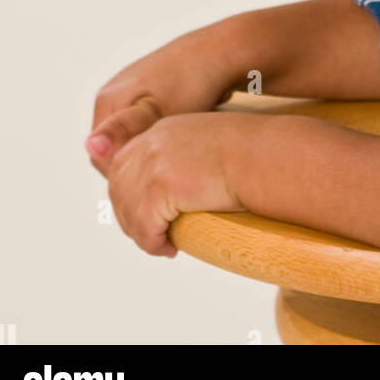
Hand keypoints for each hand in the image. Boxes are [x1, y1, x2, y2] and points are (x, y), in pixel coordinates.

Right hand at [86, 24, 235, 179]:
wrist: (218, 55)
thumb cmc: (190, 84)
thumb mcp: (155, 112)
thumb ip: (121, 131)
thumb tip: (91, 145)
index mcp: (108, 101)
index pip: (100, 155)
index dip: (124, 174)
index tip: (151, 179)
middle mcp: (113, 94)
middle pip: (112, 147)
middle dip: (134, 162)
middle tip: (164, 168)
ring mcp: (130, 91)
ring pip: (129, 137)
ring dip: (144, 149)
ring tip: (171, 154)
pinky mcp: (147, 92)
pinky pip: (142, 124)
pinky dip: (155, 136)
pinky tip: (175, 138)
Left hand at [106, 112, 244, 257]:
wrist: (262, 153)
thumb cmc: (247, 153)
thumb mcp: (205, 146)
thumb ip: (183, 158)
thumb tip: (176, 187)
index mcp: (161, 131)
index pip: (123, 165)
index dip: (128, 194)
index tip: (143, 215)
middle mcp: (150, 142)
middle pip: (118, 187)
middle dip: (128, 215)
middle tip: (150, 236)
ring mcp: (153, 163)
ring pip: (128, 209)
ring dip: (142, 233)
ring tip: (161, 245)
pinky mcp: (161, 186)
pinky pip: (144, 226)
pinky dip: (152, 243)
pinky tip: (169, 248)